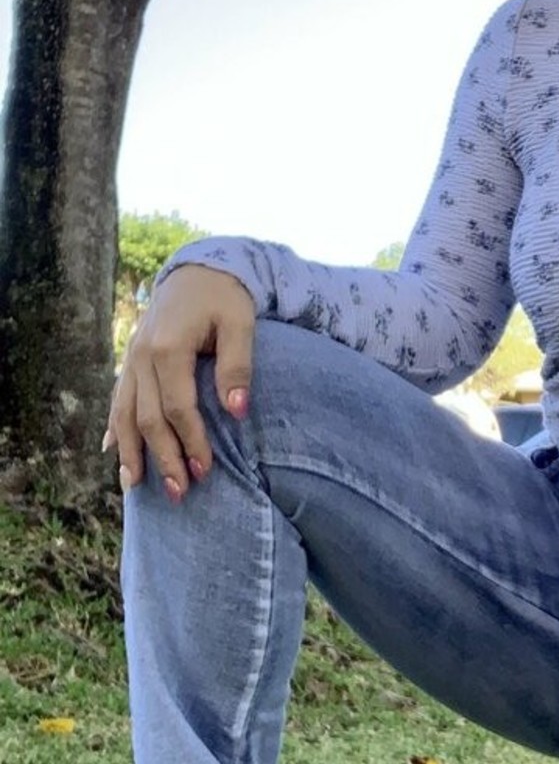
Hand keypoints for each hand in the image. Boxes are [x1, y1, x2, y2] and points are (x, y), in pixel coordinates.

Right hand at [103, 265, 255, 499]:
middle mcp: (142, 357)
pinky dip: (114, 428)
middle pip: (147, 418)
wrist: (198, 270)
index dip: (190, 441)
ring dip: (130, 452)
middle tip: (179, 493)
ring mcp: (131, 359)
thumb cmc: (224, 297)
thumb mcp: (240, 324)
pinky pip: (117, 399)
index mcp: (168, 348)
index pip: (177, 407)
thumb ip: (237, 367)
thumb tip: (238, 411)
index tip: (205, 471)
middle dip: (162, 458)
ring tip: (135, 487)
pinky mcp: (130, 360)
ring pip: (124, 414)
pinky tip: (112, 453)